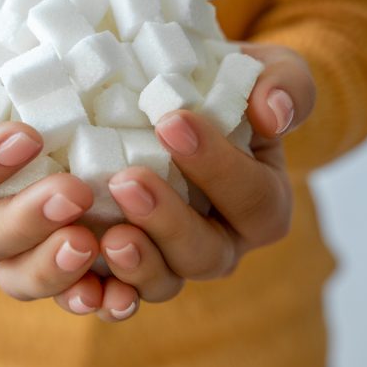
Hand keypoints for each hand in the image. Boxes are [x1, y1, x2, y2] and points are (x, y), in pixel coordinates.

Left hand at [91, 43, 314, 320]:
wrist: (181, 103)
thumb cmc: (225, 87)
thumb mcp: (267, 71)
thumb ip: (285, 84)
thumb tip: (273, 113)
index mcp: (260, 202)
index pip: (251, 197)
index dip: (216, 166)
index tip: (172, 122)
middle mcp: (221, 241)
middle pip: (206, 253)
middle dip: (168, 220)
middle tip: (128, 180)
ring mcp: (173, 259)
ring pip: (164, 282)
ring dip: (137, 265)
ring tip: (108, 238)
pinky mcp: (130, 265)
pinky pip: (119, 294)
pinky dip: (102, 295)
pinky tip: (81, 283)